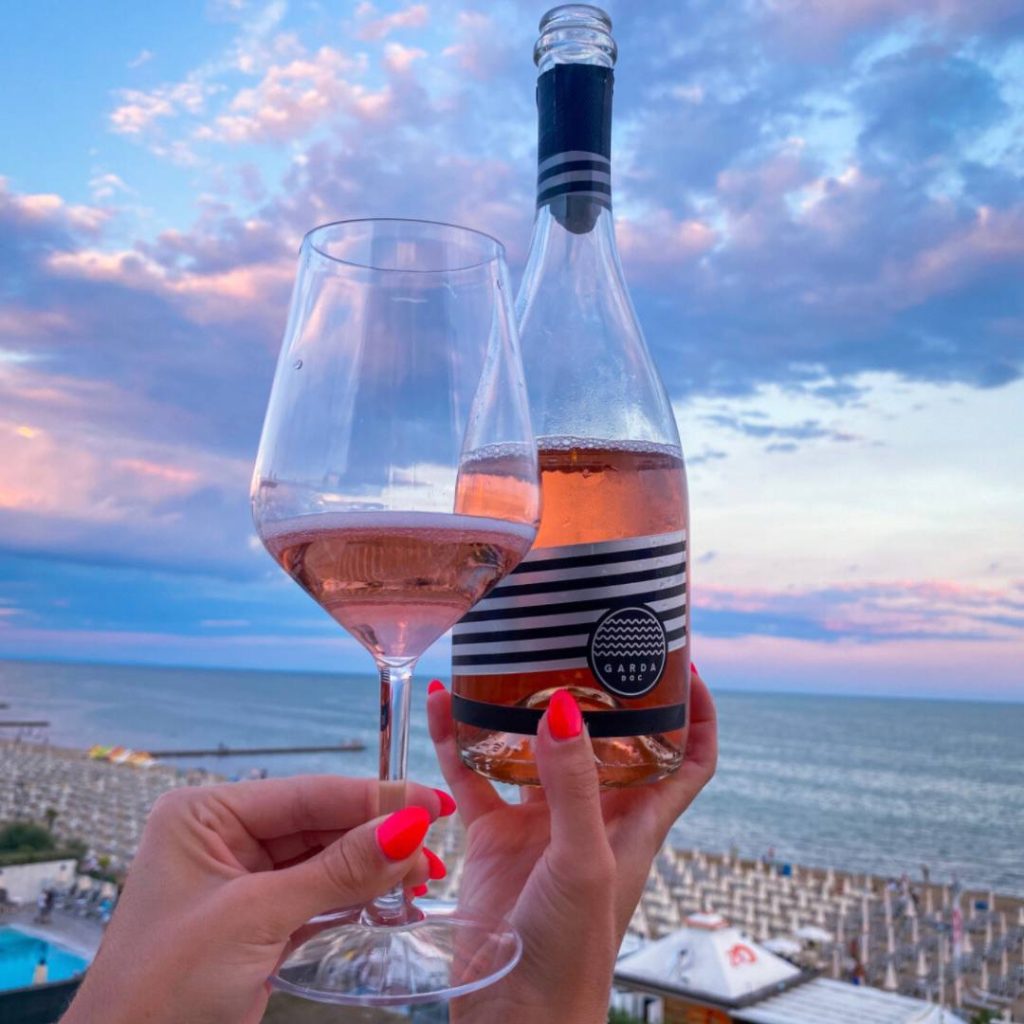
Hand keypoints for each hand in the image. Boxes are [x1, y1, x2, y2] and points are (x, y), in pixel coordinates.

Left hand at [61, 776, 452, 1023]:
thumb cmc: (165, 986)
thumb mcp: (257, 917)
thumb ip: (338, 871)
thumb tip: (408, 828)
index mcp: (205, 814)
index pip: (304, 794)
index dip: (371, 798)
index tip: (428, 802)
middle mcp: (223, 837)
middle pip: (318, 824)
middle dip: (376, 836)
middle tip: (435, 840)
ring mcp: (241, 880)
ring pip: (323, 860)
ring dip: (372, 869)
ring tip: (424, 873)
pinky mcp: (257, 921)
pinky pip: (318, 895)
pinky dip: (355, 899)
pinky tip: (394, 897)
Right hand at [428, 667, 717, 1023]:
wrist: (513, 1019)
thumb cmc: (571, 956)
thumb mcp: (584, 864)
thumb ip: (575, 788)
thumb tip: (563, 709)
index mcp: (637, 821)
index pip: (686, 758)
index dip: (695, 713)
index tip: (682, 665)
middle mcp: (593, 814)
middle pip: (608, 742)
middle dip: (600, 695)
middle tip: (580, 642)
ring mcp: (542, 823)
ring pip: (536, 751)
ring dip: (523, 712)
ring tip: (510, 661)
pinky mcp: (494, 836)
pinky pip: (474, 777)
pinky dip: (457, 743)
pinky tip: (440, 706)